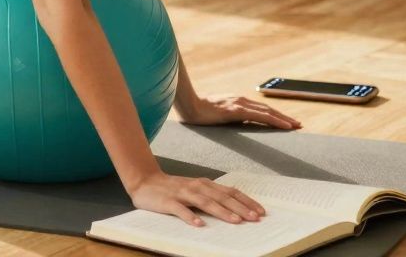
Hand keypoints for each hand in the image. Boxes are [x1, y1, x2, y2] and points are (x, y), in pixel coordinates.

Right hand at [129, 171, 266, 227]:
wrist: (144, 181)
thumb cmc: (172, 189)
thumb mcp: (195, 189)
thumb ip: (211, 197)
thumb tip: (236, 209)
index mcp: (205, 184)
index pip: (230, 192)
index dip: (246, 201)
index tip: (261, 212)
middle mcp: (196, 187)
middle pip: (221, 197)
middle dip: (240, 208)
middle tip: (254, 219)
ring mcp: (182, 193)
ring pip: (205, 202)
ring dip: (221, 211)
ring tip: (235, 221)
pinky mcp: (168, 201)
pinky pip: (180, 210)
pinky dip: (190, 216)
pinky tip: (199, 224)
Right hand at [177, 94, 301, 129]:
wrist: (187, 106)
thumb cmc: (198, 111)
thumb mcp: (216, 113)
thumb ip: (227, 116)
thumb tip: (235, 122)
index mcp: (236, 102)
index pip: (260, 109)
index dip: (275, 115)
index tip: (286, 122)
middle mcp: (241, 100)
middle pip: (268, 109)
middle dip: (284, 117)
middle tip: (298, 125)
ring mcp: (239, 104)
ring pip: (268, 112)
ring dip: (284, 119)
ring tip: (296, 126)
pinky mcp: (237, 111)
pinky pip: (260, 116)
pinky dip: (275, 120)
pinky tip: (285, 126)